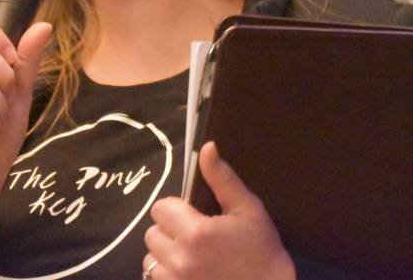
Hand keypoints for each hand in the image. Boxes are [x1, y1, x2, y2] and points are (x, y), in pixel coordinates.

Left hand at [143, 142, 294, 279]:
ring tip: (190, 255)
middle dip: (170, 231)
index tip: (195, 215)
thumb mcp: (248, 209)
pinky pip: (156, 279)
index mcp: (196, 232)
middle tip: (195, 236)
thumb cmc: (262, 250)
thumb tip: (207, 147)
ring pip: (150, 259)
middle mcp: (179, 259)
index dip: (176, 209)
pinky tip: (189, 271)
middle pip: (152, 233)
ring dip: (165, 254)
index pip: (161, 208)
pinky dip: (167, 274)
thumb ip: (222, 179)